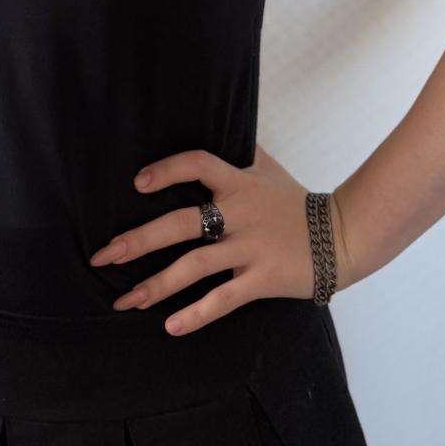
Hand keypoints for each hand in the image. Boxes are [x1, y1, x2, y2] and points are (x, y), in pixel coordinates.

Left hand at [88, 143, 348, 335]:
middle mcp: (239, 214)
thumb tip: (216, 120)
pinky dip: (197, 314)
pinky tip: (171, 325)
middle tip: (103, 255)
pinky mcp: (261, 279)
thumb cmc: (295, 201)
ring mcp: (249, 248)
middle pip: (181, 224)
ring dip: (156, 285)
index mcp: (238, 183)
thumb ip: (239, 152)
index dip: (168, 170)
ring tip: (126, 300)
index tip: (138, 183)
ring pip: (195, 266)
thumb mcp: (267, 169)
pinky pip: (223, 299)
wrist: (341, 235)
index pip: (198, 163)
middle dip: (138, 240)